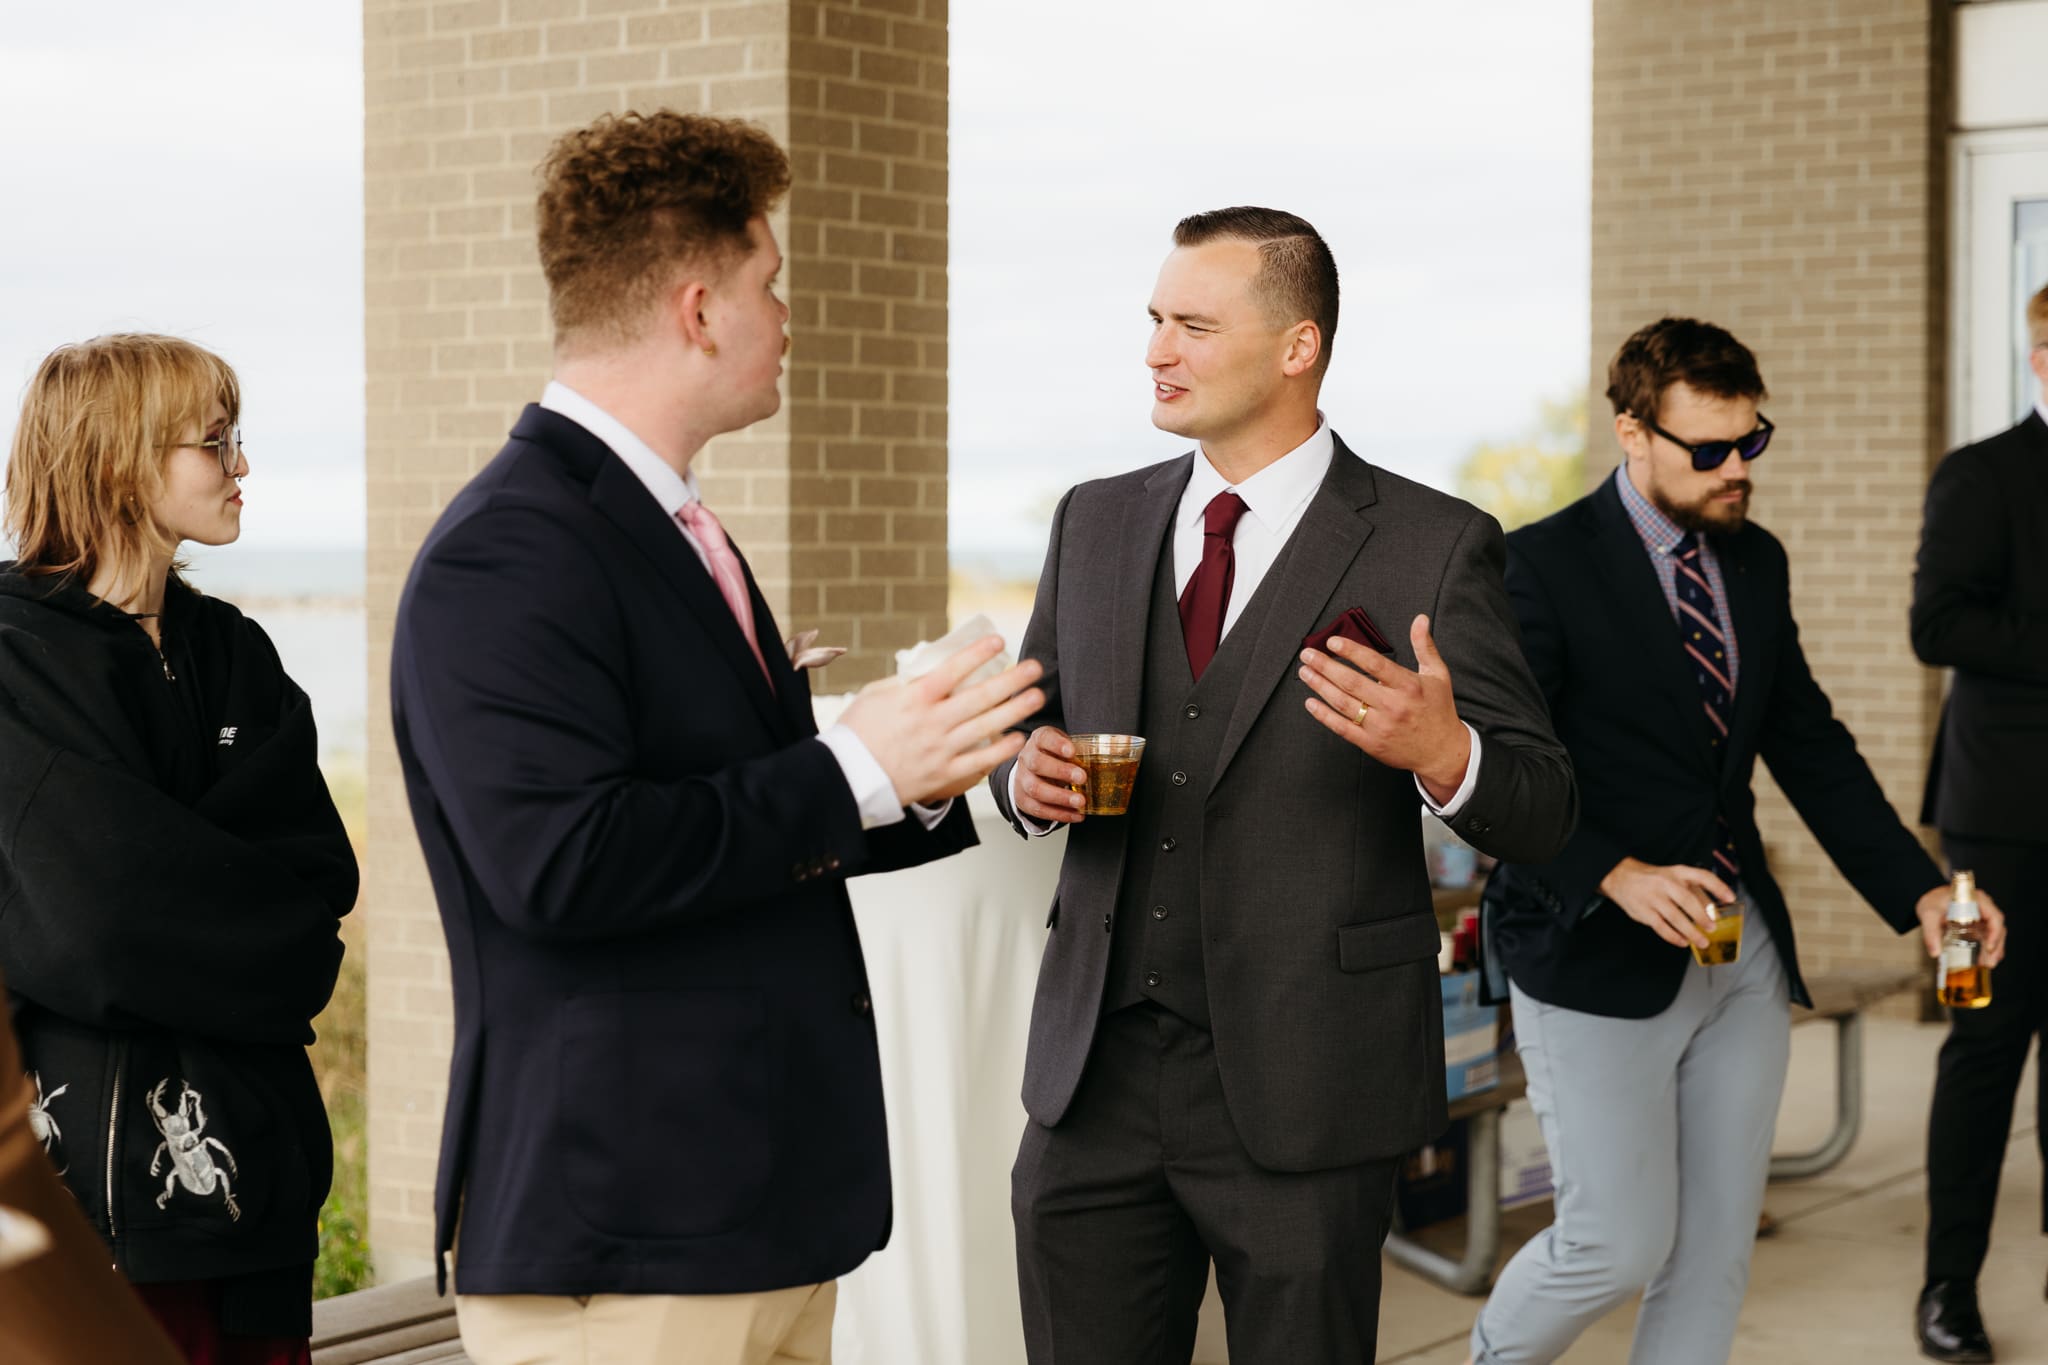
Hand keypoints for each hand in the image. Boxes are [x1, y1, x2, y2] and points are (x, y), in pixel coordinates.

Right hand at [838, 636, 1043, 806]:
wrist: (846, 779)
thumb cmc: (856, 733)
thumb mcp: (873, 696)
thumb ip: (903, 682)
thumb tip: (928, 669)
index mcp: (914, 699)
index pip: (953, 670)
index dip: (978, 654)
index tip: (999, 641)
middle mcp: (932, 722)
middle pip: (980, 696)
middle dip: (1012, 679)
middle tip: (1035, 667)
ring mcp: (940, 749)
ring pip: (986, 726)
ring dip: (1015, 710)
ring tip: (1037, 696)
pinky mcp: (943, 775)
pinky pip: (979, 760)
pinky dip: (1001, 750)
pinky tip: (1018, 737)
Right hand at [1012, 726, 1087, 824]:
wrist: (1032, 770)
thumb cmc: (1054, 756)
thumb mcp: (1064, 746)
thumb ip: (1080, 751)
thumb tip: (1112, 759)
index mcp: (1038, 740)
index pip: (1044, 738)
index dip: (1057, 744)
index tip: (1072, 751)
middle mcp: (1027, 758)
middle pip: (1037, 764)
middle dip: (1060, 771)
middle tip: (1082, 777)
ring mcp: (1022, 779)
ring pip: (1036, 789)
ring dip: (1060, 797)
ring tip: (1081, 802)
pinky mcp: (1023, 799)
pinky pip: (1038, 809)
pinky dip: (1059, 814)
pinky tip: (1076, 815)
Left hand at [1298, 614, 1470, 801]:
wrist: (1443, 752)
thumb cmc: (1439, 709)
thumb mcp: (1438, 674)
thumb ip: (1424, 646)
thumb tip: (1420, 618)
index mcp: (1409, 686)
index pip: (1375, 664)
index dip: (1351, 652)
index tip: (1332, 642)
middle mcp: (1393, 706)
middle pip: (1352, 682)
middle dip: (1325, 666)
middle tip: (1307, 654)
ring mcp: (1381, 726)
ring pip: (1343, 704)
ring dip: (1320, 686)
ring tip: (1305, 672)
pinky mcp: (1372, 744)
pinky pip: (1342, 728)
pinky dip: (1324, 715)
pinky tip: (1310, 703)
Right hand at [1597, 858, 1735, 950]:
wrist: (1621, 877)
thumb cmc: (1653, 879)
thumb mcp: (1674, 877)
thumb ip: (1693, 891)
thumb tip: (1713, 910)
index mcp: (1677, 872)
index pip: (1702, 876)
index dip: (1718, 886)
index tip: (1730, 897)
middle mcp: (1665, 883)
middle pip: (1687, 900)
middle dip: (1702, 916)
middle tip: (1712, 928)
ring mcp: (1653, 897)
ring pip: (1675, 917)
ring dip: (1691, 932)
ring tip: (1702, 941)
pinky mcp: (1644, 912)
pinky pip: (1661, 927)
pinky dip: (1674, 937)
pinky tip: (1683, 942)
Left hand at [1915, 884, 2006, 965]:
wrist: (1931, 901)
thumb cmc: (1933, 901)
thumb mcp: (1929, 913)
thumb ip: (1931, 932)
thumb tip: (1935, 953)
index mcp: (1977, 900)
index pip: (1994, 916)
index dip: (1995, 933)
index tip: (1989, 948)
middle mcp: (1984, 908)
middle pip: (1997, 928)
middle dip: (1996, 946)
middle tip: (1989, 963)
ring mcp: (1983, 917)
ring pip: (1995, 934)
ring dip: (1994, 950)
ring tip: (1987, 964)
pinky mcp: (1980, 926)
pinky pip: (1988, 937)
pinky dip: (1987, 949)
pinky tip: (1983, 961)